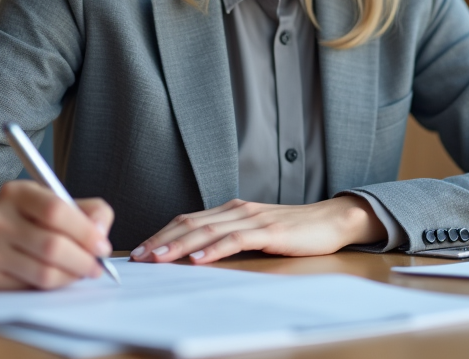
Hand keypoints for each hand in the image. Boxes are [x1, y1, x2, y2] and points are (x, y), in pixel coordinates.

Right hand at [0, 180, 113, 289]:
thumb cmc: (34, 218)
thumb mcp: (60, 201)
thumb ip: (91, 211)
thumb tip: (101, 233)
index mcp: (17, 193)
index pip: (56, 211)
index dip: (85, 232)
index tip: (102, 246)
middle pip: (51, 246)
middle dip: (83, 260)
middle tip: (97, 266)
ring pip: (43, 272)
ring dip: (72, 276)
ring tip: (82, 271)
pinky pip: (31, 287)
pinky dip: (54, 285)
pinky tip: (59, 276)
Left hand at [129, 196, 385, 264]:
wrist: (330, 221)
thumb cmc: (293, 230)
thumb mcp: (255, 231)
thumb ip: (229, 236)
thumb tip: (196, 254)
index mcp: (231, 209)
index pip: (188, 219)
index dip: (162, 233)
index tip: (139, 250)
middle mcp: (238, 210)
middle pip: (191, 222)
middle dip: (161, 240)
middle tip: (138, 257)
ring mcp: (253, 218)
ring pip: (207, 230)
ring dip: (179, 245)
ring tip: (158, 258)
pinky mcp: (269, 231)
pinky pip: (236, 240)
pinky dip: (214, 249)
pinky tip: (199, 259)